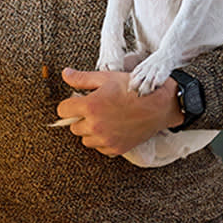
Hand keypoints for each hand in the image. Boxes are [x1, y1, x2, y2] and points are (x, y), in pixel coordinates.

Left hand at [56, 68, 182, 156]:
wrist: (160, 105)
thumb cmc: (133, 89)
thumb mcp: (106, 78)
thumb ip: (82, 78)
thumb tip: (65, 74)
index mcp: (90, 106)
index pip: (63, 111)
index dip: (69, 105)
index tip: (78, 102)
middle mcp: (95, 126)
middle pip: (73, 126)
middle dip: (80, 117)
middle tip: (95, 109)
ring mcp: (105, 139)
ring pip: (85, 139)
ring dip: (90, 131)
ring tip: (105, 119)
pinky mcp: (116, 149)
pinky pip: (100, 148)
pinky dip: (103, 141)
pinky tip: (113, 129)